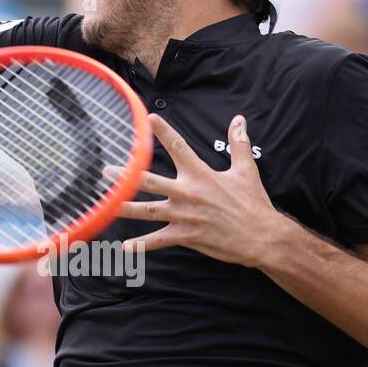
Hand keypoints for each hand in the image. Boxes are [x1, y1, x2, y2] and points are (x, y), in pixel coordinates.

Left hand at [117, 113, 284, 266]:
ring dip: (125, 207)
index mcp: (201, 174)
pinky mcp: (186, 236)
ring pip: (147, 210)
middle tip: (106, 171)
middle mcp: (187, 193)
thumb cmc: (253, 203)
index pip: (178, 147)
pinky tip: (124, 247)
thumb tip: (239, 120)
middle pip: (149, 180)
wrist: (261, 236)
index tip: (148, 119)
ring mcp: (184, 215)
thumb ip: (239, 144)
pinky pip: (159, 240)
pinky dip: (141, 244)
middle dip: (126, 175)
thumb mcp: (246, 170)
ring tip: (106, 204)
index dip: (163, 132)